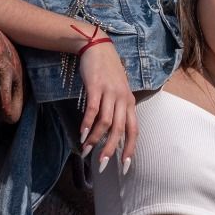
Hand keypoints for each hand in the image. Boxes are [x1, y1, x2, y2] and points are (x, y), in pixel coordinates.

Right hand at [78, 41, 136, 171]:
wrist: (98, 48)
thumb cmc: (108, 73)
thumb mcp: (118, 92)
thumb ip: (118, 111)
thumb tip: (113, 134)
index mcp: (130, 103)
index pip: (134, 131)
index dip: (130, 149)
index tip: (124, 167)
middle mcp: (123, 99)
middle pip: (119, 130)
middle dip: (111, 150)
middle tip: (102, 165)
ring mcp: (110, 93)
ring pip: (105, 122)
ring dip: (95, 139)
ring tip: (86, 150)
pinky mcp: (96, 87)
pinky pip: (93, 109)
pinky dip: (87, 123)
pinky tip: (81, 134)